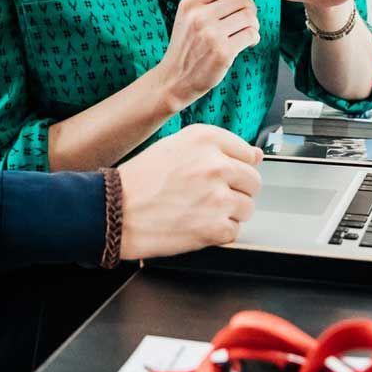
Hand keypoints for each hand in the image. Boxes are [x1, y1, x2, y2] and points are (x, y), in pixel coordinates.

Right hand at [117, 124, 263, 259]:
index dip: (234, 167)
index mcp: (205, 139)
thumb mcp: (174, 147)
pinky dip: (218, 232)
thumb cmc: (138, 181)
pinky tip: (195, 224)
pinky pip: (234, 231)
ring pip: (247, 207)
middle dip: (236, 191)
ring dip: (228, 213)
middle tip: (208, 196)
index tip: (220, 176)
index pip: (247, 152)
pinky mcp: (215, 227)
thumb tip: (257, 156)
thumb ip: (217, 148)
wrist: (114, 211)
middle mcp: (215, 164)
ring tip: (198, 211)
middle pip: (253, 181)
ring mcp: (218, 197)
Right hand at [149, 0, 258, 113]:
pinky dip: (253, 39)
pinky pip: (251, 35)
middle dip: (249, 9)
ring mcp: (210, 34)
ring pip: (249, 17)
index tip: (237, 2)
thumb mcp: (190, 13)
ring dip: (253, 25)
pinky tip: (245, 43)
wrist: (175, 78)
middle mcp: (199, 16)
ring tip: (245, 32)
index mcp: (190, 2)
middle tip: (244, 21)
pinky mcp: (223, 52)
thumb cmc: (186, 43)